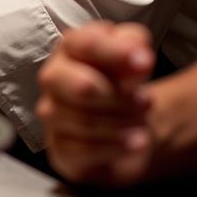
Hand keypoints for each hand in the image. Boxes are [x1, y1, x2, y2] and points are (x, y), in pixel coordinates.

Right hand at [36, 21, 156, 185]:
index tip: (145, 63)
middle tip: (145, 102)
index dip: (117, 55)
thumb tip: (139, 57)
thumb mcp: (134, 54)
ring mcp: (51, 112)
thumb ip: (135, 47)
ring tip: (140, 122)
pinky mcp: (57, 147)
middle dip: (120, 98)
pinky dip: (115, 148)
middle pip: (82, 88)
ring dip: (122, 125)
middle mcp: (52, 77)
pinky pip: (83, 151)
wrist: (124, 120)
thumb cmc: (122, 80)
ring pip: (85, 122)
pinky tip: (132, 143)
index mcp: (69, 47)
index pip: (87, 45)